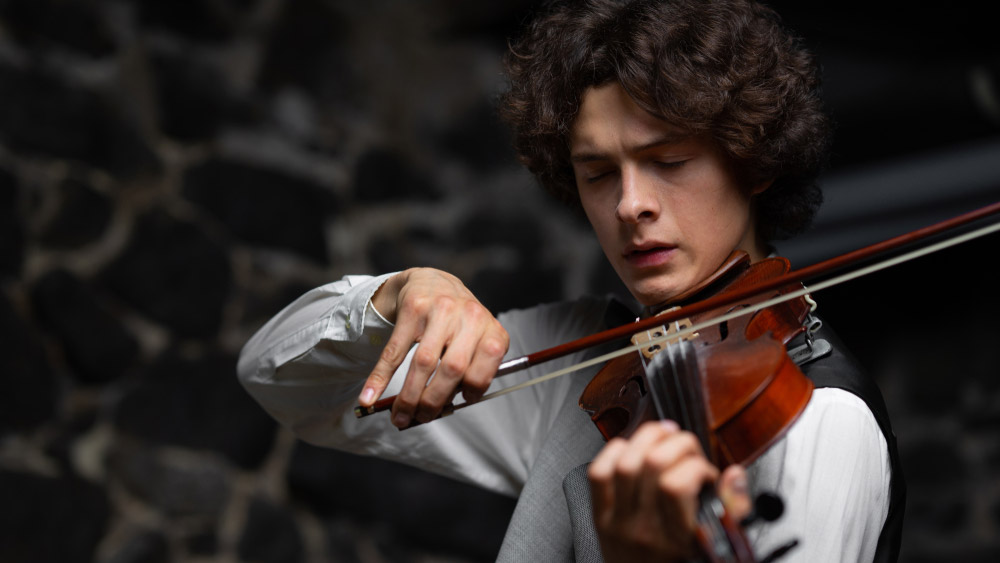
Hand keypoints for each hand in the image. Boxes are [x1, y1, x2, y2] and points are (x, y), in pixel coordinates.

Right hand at [358, 268, 508, 427]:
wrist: (434, 281)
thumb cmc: (458, 321)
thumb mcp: (475, 341)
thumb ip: (467, 371)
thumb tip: (441, 408)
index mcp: (490, 329)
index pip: (486, 367)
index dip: (473, 390)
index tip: (459, 402)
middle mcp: (470, 317)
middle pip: (452, 369)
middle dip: (434, 402)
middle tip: (421, 418)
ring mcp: (441, 310)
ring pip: (424, 363)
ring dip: (409, 396)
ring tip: (399, 417)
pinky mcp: (414, 307)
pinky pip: (395, 351)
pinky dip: (380, 378)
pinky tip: (370, 396)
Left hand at [587, 420, 751, 562]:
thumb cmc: (680, 562)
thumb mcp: (715, 543)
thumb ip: (731, 509)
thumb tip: (734, 474)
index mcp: (677, 538)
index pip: (676, 486)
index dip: (696, 466)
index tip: (705, 471)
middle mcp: (645, 529)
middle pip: (652, 464)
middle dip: (675, 442)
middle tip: (686, 446)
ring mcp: (619, 522)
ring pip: (626, 463)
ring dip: (647, 439)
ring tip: (664, 436)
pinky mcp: (600, 516)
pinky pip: (599, 473)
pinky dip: (614, 452)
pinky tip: (633, 449)